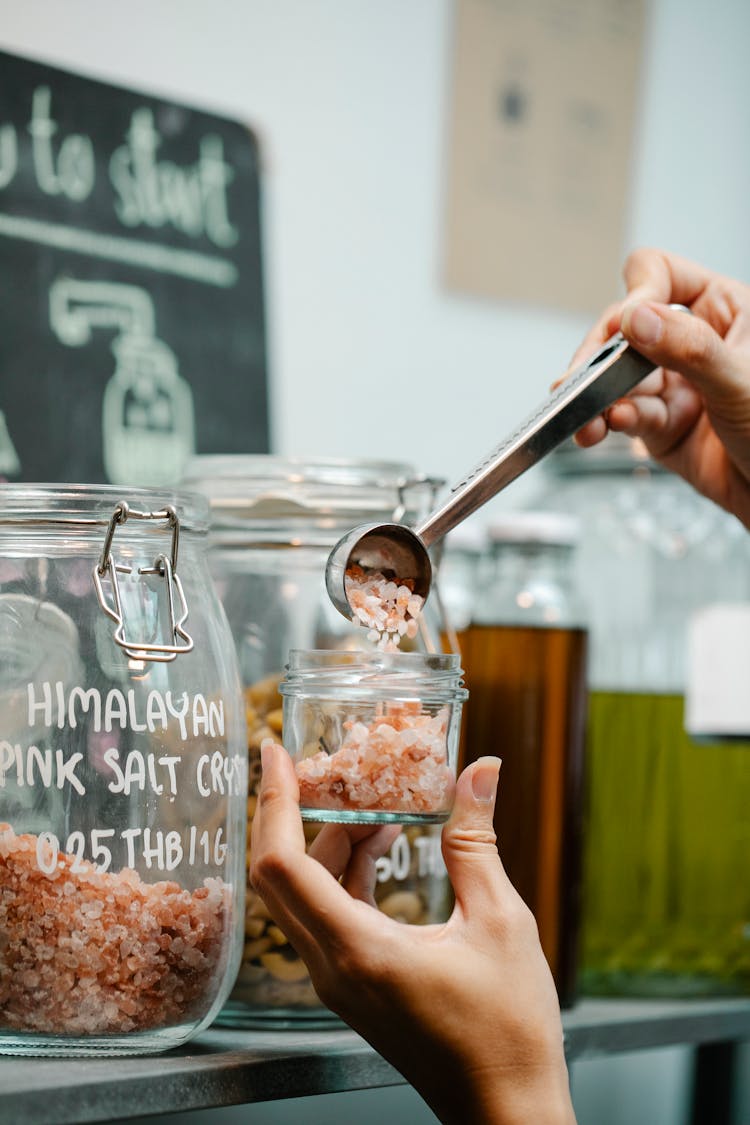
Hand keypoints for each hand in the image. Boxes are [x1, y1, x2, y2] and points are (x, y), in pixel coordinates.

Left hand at [250, 742, 575, 1124]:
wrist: (504, 1109)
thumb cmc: (507, 1028)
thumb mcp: (499, 922)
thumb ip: (476, 842)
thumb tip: (480, 772)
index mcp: (358, 950)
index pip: (282, 865)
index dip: (273, 801)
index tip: (274, 751)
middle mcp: (332, 967)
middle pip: (281, 875)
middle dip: (292, 812)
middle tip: (316, 763)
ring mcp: (338, 980)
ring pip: (306, 893)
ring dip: (331, 841)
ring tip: (374, 801)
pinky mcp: (352, 985)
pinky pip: (329, 915)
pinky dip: (347, 873)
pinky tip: (383, 845)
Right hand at [571, 248, 749, 528]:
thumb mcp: (741, 380)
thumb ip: (688, 348)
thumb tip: (638, 319)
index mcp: (721, 308)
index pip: (659, 275)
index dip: (638, 296)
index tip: (629, 328)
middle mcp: (691, 340)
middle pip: (623, 328)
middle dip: (600, 355)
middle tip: (584, 378)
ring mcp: (672, 382)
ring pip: (614, 376)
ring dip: (593, 397)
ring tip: (586, 418)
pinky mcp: (659, 422)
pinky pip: (622, 414)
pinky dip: (607, 421)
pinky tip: (604, 427)